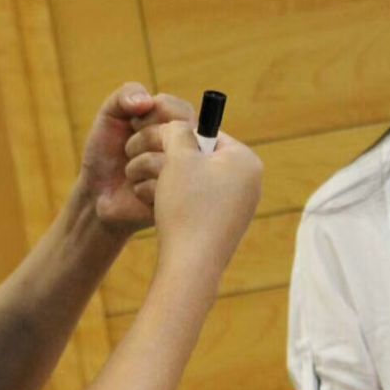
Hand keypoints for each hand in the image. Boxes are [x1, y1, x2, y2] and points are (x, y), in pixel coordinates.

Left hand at [78, 83, 193, 238]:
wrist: (97, 193)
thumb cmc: (107, 151)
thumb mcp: (110, 115)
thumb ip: (126, 94)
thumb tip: (147, 100)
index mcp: (179, 124)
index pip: (180, 109)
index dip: (152, 115)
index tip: (132, 124)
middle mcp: (190, 148)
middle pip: (182, 131)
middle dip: (145, 136)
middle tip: (128, 148)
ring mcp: (187, 176)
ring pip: (175, 159)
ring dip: (140, 161)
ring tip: (129, 170)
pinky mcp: (180, 201)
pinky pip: (166, 186)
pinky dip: (141, 184)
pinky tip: (134, 189)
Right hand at [148, 120, 261, 281]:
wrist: (191, 264)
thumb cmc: (187, 206)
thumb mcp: (179, 157)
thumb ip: (178, 131)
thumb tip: (179, 125)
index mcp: (245, 160)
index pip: (208, 133)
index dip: (175, 137)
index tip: (153, 145)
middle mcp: (248, 182)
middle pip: (200, 157)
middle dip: (166, 160)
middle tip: (141, 166)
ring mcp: (238, 206)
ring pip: (193, 180)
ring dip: (164, 180)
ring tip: (144, 188)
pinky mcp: (223, 226)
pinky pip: (196, 203)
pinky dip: (174, 201)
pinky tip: (156, 208)